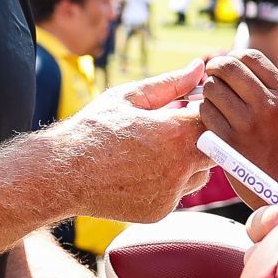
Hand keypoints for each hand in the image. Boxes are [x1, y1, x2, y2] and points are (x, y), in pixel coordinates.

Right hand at [67, 59, 212, 221]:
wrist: (62, 173)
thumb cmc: (93, 129)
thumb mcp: (131, 97)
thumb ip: (171, 83)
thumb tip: (199, 67)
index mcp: (176, 133)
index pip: (214, 118)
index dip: (203, 111)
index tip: (188, 108)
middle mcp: (180, 166)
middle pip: (215, 149)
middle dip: (199, 138)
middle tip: (172, 131)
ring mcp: (171, 192)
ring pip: (200, 174)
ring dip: (188, 162)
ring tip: (154, 152)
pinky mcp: (161, 211)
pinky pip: (178, 193)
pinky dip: (168, 183)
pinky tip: (141, 172)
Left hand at [199, 51, 277, 199]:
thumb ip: (265, 89)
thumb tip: (231, 64)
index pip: (250, 57)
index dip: (232, 57)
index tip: (227, 68)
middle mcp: (269, 105)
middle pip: (228, 67)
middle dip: (214, 70)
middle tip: (212, 79)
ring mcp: (248, 123)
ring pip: (212, 89)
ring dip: (208, 93)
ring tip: (216, 105)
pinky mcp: (230, 142)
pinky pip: (205, 113)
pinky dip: (204, 113)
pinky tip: (213, 122)